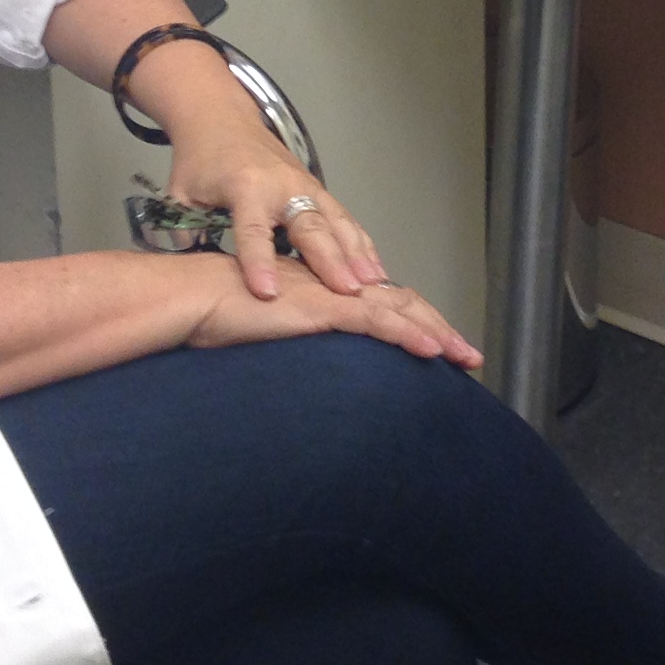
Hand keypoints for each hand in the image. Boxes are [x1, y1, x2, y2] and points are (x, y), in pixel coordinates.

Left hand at [166, 127, 388, 301]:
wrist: (222, 118)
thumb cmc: (201, 162)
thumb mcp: (181, 195)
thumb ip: (187, 236)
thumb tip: (196, 282)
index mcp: (245, 187)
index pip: (253, 230)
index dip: (259, 262)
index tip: (268, 293)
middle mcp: (282, 184)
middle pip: (310, 225)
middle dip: (329, 259)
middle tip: (348, 292)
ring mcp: (306, 184)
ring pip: (337, 221)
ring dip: (357, 254)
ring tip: (375, 285)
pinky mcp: (318, 189)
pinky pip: (345, 218)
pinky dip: (362, 244)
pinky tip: (376, 271)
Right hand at [187, 256, 483, 368]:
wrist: (195, 297)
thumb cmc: (221, 316)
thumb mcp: (269, 333)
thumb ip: (295, 343)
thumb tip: (307, 376)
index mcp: (328, 292)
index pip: (385, 306)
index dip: (417, 324)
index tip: (442, 349)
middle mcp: (339, 288)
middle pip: (404, 306)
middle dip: (440, 330)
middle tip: (470, 356)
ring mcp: (334, 295)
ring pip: (401, 312)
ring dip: (438, 335)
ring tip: (466, 357)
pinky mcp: (325, 307)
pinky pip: (377, 322)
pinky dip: (409, 336)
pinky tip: (433, 352)